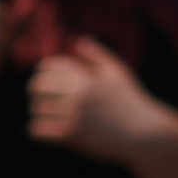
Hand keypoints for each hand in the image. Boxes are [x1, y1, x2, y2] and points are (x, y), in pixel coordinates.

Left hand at [24, 34, 156, 159]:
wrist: (143, 133)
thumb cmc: (130, 101)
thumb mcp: (118, 73)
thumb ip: (98, 55)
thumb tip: (79, 40)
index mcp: (87, 78)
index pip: (52, 66)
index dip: (42, 70)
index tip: (41, 75)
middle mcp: (78, 95)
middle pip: (39, 86)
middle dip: (34, 89)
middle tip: (35, 94)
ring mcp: (75, 116)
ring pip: (38, 108)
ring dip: (37, 110)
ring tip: (41, 113)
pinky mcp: (73, 136)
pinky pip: (41, 130)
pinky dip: (36, 130)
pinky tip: (38, 130)